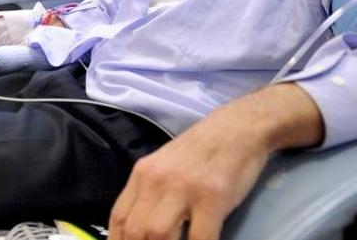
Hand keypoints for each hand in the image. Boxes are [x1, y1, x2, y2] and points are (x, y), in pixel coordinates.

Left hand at [108, 84, 323, 239]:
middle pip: (134, 231)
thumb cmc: (203, 150)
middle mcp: (156, 180)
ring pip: (158, 235)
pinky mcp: (213, 197)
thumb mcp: (165, 167)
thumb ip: (150, 194)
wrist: (238, 127)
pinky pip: (200, 238)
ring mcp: (184, 188)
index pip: (118, 219)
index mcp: (142, 174)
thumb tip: (137, 230)